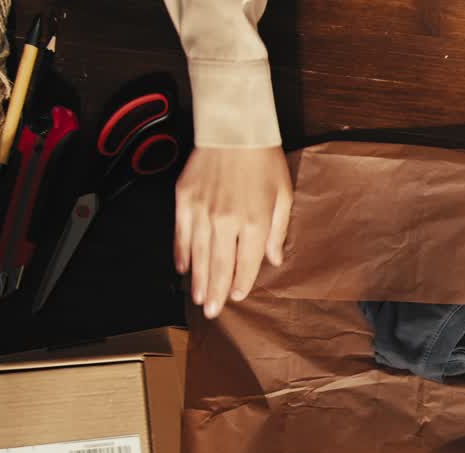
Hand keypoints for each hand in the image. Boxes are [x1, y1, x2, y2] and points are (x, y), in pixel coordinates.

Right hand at [174, 146, 292, 317]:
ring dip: (198, 280)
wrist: (234, 128)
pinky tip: (183, 269)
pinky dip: (182, 254)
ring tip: (199, 299)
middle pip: (220, 265)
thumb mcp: (283, 196)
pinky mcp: (184, 200)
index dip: (241, 282)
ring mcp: (202, 211)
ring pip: (199, 255)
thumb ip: (277, 231)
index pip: (247, 262)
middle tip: (212, 312)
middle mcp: (226, 221)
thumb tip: (272, 260)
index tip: (236, 296)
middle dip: (217, 292)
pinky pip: (181, 234)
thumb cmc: (263, 160)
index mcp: (254, 222)